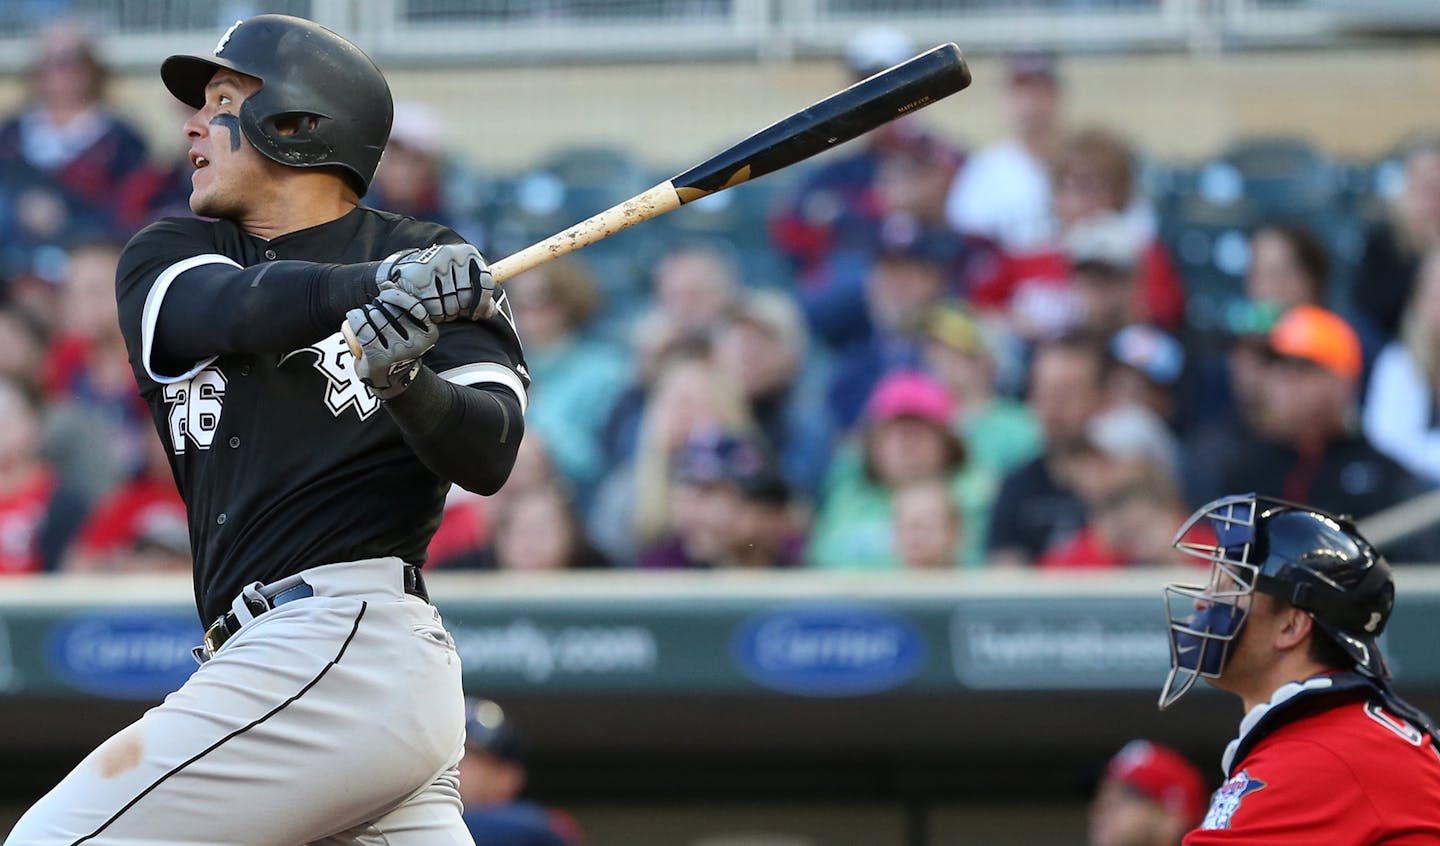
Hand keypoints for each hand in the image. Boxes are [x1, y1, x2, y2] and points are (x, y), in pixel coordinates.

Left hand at [345, 288, 438, 398]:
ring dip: (364, 312)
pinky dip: (355, 318)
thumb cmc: (400, 347)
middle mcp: (416, 343)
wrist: (392, 381)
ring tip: (363, 316)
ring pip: (375, 318)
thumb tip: (387, 283)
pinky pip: (363, 329)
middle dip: (376, 306)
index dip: (396, 295)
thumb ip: (402, 306)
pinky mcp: (379, 357)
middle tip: (371, 311)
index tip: (384, 295)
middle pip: (391, 311)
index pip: (414, 306)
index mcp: (429, 333)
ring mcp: (398, 351)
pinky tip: (352, 316)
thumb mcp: (409, 328)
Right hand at [377, 243, 497, 322]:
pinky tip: (432, 310)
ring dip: (448, 314)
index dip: (483, 303)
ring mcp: (435, 263)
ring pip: (451, 304)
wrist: (409, 267)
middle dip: (461, 310)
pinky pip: (435, 307)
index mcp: (468, 253)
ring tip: (443, 310)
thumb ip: (479, 294)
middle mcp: (452, 253)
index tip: (475, 314)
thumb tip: (491, 312)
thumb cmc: (444, 278)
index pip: (485, 283)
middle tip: (454, 311)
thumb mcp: (464, 280)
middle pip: (467, 297)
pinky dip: (435, 314)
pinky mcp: (420, 276)